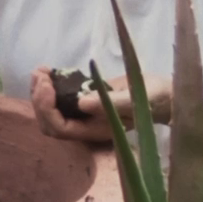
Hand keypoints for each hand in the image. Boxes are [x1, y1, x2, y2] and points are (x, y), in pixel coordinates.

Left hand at [28, 69, 168, 144]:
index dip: (48, 109)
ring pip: (51, 111)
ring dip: (40, 92)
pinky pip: (59, 98)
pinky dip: (49, 86)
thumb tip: (81, 103)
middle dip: (39, 100)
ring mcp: (84, 113)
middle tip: (40, 75)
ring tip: (40, 71)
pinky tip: (49, 70)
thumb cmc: (154, 99)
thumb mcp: (136, 99)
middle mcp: (86, 126)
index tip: (48, 85)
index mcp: (96, 131)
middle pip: (50, 123)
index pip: (60, 128)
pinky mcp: (84, 99)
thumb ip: (111, 103)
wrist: (163, 94)